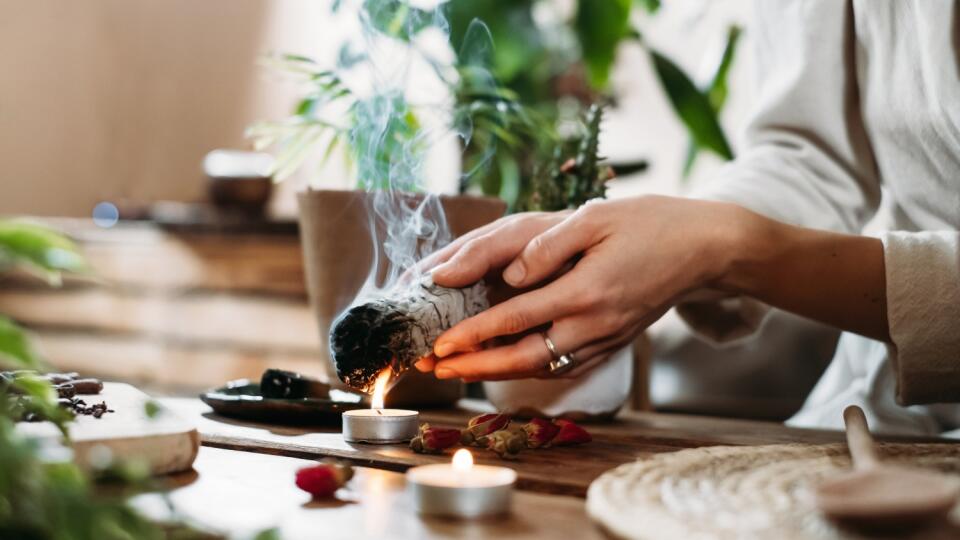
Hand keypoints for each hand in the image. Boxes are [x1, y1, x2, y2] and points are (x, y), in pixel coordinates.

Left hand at [427, 195, 752, 380]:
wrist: (704, 250)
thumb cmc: (649, 224)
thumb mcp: (597, 218)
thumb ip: (549, 244)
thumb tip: (511, 272)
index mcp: (586, 291)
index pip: (517, 319)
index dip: (474, 333)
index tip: (441, 343)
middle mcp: (595, 323)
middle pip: (524, 358)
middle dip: (476, 366)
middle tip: (437, 367)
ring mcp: (606, 338)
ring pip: (544, 368)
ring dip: (498, 373)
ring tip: (460, 371)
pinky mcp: (614, 343)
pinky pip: (566, 366)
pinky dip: (531, 370)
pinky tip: (508, 365)